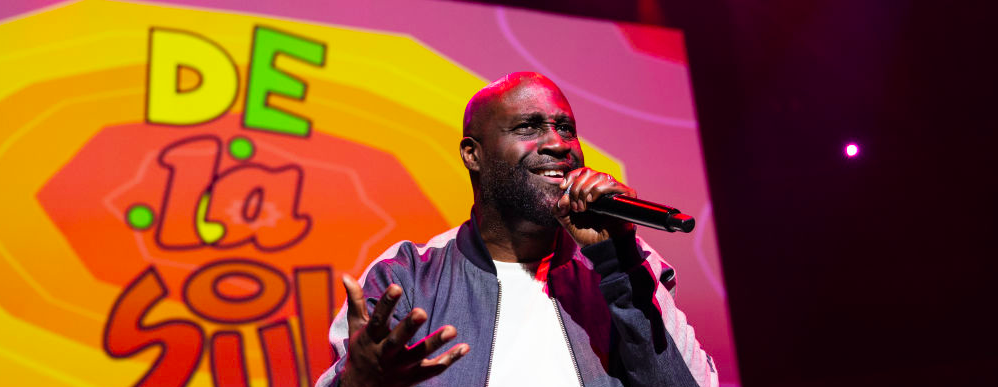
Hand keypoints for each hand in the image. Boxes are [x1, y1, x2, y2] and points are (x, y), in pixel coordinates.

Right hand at [339, 275, 468, 386]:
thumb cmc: (362, 350)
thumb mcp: (356, 327)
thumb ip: (356, 302)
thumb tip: (345, 276)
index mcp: (371, 338)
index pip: (377, 319)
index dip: (387, 304)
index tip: (396, 287)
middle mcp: (385, 353)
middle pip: (396, 341)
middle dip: (409, 327)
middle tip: (422, 312)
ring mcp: (400, 367)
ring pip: (418, 356)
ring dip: (435, 344)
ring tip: (452, 329)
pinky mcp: (414, 376)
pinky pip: (433, 369)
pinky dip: (449, 359)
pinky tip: (465, 346)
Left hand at [556, 167, 635, 246]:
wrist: (601, 247)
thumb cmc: (587, 234)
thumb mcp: (566, 221)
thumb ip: (558, 209)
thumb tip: (563, 197)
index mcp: (589, 189)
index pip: (581, 172)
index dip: (571, 176)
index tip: (562, 187)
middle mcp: (602, 187)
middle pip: (588, 172)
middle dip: (576, 188)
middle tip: (575, 207)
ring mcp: (614, 191)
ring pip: (599, 176)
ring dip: (586, 190)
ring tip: (584, 208)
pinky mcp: (625, 196)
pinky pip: (612, 184)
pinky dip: (599, 190)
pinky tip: (593, 201)